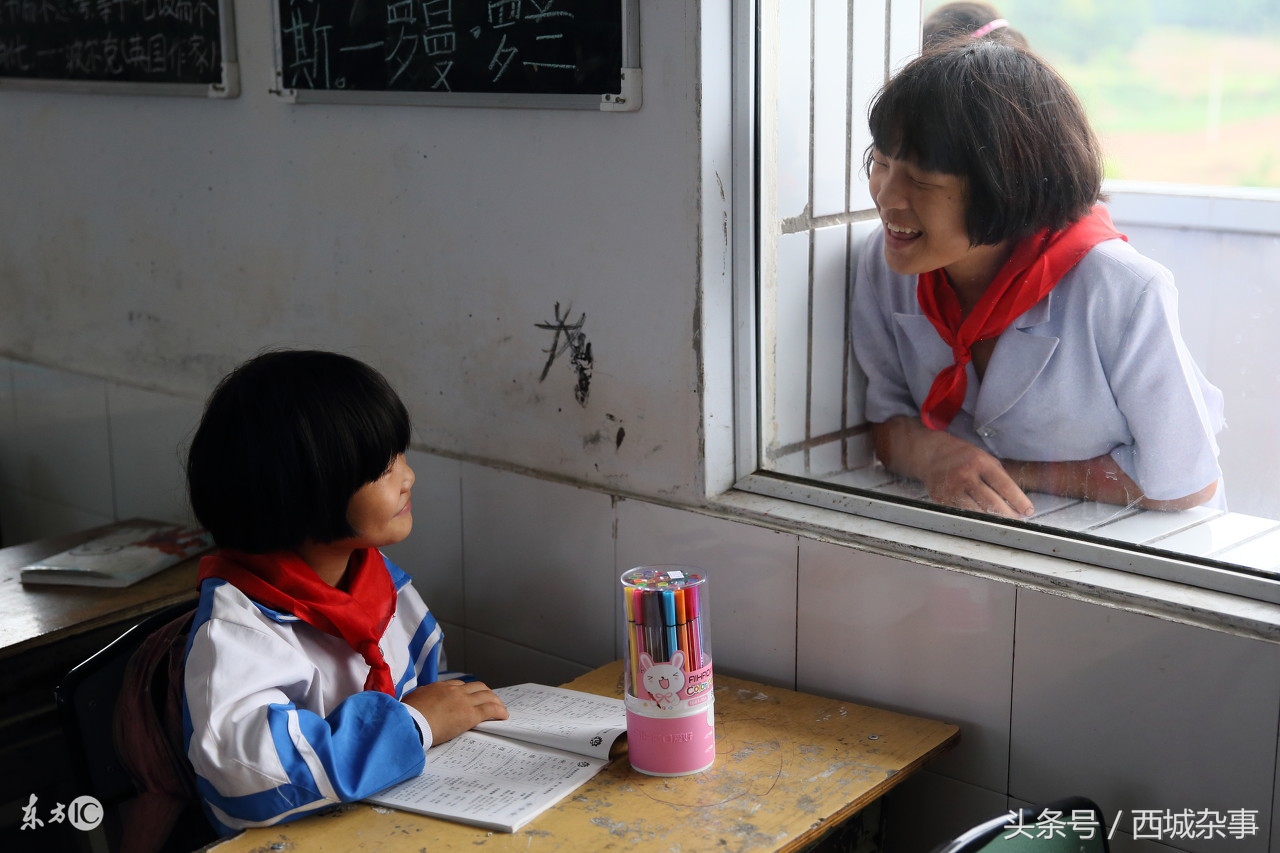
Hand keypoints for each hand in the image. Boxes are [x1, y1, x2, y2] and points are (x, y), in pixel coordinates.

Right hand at [402, 680, 508, 744]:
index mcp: (439, 687)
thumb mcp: (412, 701)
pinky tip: (503, 716)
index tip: (470, 697)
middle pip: (476, 687)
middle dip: (485, 693)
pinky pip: (490, 709)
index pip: (459, 685)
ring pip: (486, 695)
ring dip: (495, 701)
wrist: (410, 723)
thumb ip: (421, 700)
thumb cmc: (407, 716)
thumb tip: (418, 704)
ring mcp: (463, 701)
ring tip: (500, 709)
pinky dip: (499, 711)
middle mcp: (453, 690)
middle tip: (490, 700)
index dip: (468, 691)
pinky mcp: (470, 714)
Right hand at [919, 436, 1033, 517]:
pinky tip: (984, 520)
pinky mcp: (942, 499)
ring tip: (1003, 522)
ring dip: (993, 520)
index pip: (1004, 486)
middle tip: (1017, 519)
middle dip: (1008, 515)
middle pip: (992, 503)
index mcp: (980, 463)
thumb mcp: (985, 459)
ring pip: (977, 512)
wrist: (932, 455)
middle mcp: (965, 476)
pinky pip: (963, 514)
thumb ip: (1000, 477)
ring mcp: (952, 489)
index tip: (1028, 510)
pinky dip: (976, 520)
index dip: (1018, 501)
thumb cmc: (963, 457)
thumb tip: (1016, 500)